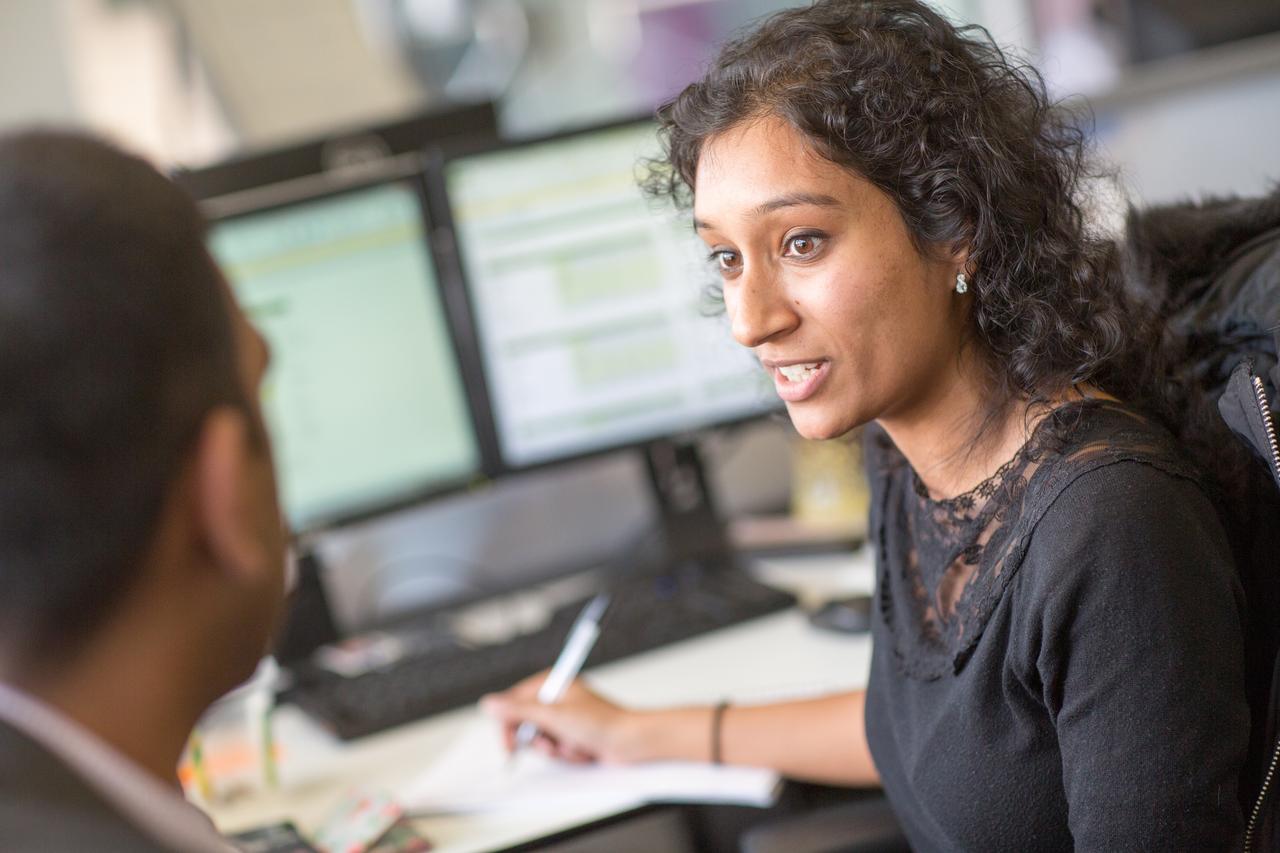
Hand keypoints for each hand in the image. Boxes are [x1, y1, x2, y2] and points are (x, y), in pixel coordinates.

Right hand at [480, 672, 650, 764]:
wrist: (630, 742)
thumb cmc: (600, 722)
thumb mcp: (553, 716)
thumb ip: (518, 711)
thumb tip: (489, 704)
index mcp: (550, 684)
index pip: (513, 703)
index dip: (508, 726)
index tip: (510, 745)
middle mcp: (555, 699)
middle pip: (525, 725)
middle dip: (541, 741)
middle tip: (553, 744)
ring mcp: (563, 718)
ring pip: (540, 742)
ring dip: (557, 749)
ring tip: (575, 745)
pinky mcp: (572, 735)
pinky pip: (555, 750)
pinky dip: (567, 754)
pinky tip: (582, 750)